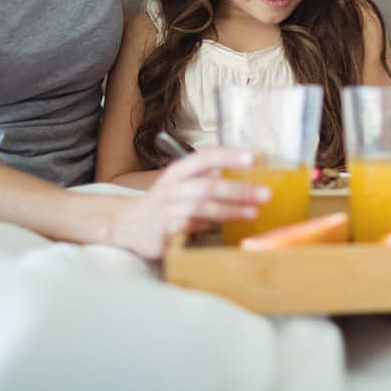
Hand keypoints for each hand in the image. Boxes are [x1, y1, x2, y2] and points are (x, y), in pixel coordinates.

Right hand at [107, 147, 269, 257]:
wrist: (125, 223)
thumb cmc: (163, 202)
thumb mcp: (181, 182)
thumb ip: (208, 175)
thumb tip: (249, 167)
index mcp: (178, 173)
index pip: (205, 157)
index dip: (229, 155)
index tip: (255, 157)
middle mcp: (172, 189)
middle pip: (208, 186)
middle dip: (238, 189)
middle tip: (265, 192)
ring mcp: (166, 212)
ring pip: (200, 208)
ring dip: (229, 210)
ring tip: (253, 212)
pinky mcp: (163, 234)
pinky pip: (188, 231)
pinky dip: (205, 230)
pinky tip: (219, 231)